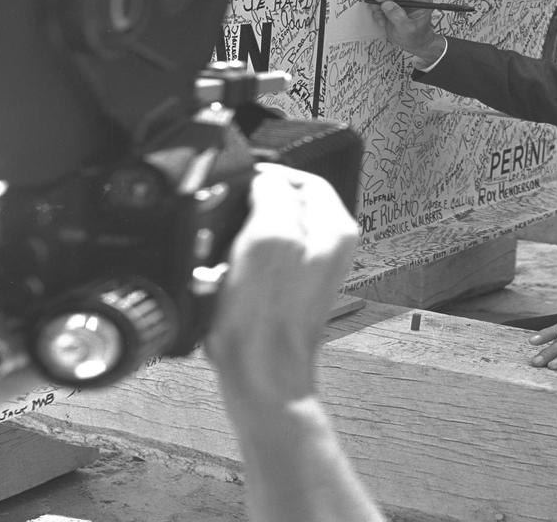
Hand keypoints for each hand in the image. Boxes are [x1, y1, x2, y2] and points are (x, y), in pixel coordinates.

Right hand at [205, 164, 359, 401]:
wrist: (260, 379)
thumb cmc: (265, 322)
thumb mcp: (269, 238)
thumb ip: (272, 194)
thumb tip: (264, 178)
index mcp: (334, 227)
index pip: (302, 177)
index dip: (265, 177)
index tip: (235, 187)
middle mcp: (329, 246)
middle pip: (285, 202)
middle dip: (250, 208)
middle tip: (226, 225)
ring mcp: (309, 269)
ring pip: (268, 229)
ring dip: (240, 236)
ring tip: (223, 255)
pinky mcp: (286, 289)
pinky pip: (257, 258)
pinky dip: (236, 261)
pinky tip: (221, 278)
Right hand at [365, 0, 447, 62]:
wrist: (413, 42)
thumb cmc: (415, 37)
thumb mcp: (407, 30)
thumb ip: (398, 17)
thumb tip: (386, 4)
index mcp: (422, 0)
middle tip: (375, 4)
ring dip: (379, 2)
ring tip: (379, 16)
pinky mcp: (394, 1)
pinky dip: (377, 7)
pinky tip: (380, 18)